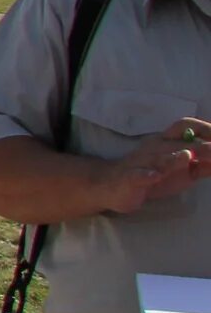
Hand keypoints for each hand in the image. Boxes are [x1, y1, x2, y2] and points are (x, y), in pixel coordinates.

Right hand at [96, 121, 210, 214]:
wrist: (110, 185)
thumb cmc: (151, 176)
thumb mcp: (181, 171)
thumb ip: (202, 165)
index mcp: (167, 142)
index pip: (185, 127)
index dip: (203, 130)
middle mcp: (154, 148)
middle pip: (178, 145)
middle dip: (199, 149)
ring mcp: (141, 163)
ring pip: (158, 158)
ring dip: (172, 158)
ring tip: (186, 156)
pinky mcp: (130, 179)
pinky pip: (137, 175)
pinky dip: (146, 175)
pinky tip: (155, 176)